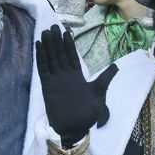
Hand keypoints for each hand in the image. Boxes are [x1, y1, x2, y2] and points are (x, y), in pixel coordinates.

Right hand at [36, 24, 116, 146]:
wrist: (75, 128)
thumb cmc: (88, 114)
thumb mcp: (100, 93)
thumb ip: (105, 79)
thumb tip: (116, 67)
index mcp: (78, 77)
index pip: (72, 56)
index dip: (68, 44)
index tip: (66, 32)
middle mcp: (65, 76)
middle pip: (60, 54)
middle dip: (56, 40)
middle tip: (53, 26)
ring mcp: (55, 80)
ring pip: (51, 58)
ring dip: (48, 45)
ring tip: (45, 31)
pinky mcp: (47, 86)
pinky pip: (43, 68)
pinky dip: (41, 57)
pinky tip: (39, 46)